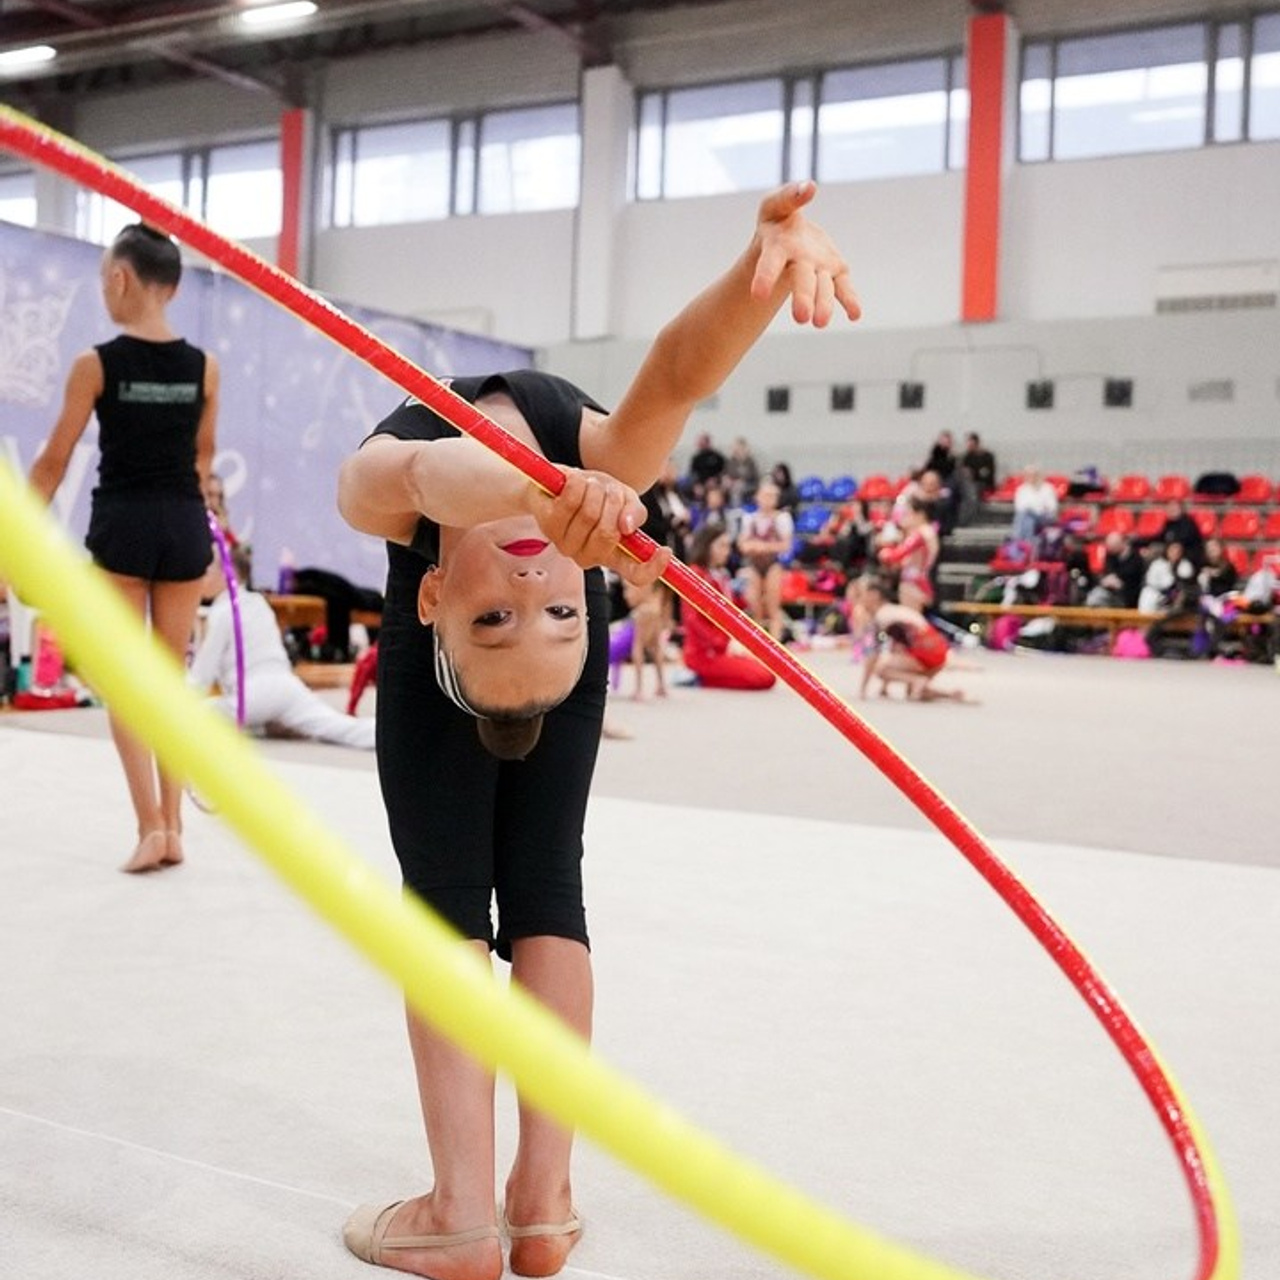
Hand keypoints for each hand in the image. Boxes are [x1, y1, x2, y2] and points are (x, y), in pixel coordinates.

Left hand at [527, 467, 671, 588]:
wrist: (561, 480)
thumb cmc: (597, 494)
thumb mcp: (624, 498)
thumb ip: (634, 511)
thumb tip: (628, 526)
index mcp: (613, 555)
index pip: (635, 574)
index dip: (652, 568)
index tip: (665, 551)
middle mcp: (589, 557)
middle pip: (608, 534)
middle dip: (613, 502)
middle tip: (609, 489)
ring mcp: (566, 545)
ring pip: (589, 515)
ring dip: (595, 489)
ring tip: (590, 482)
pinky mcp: (549, 526)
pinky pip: (570, 502)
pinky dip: (577, 484)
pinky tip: (575, 480)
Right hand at [750, 181, 860, 326]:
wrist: (789, 241)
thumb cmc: (779, 220)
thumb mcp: (775, 204)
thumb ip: (791, 195)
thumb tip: (810, 187)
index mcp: (776, 248)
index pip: (770, 262)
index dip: (765, 277)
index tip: (758, 295)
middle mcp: (796, 263)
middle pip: (800, 279)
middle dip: (802, 297)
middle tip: (802, 318)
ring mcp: (816, 270)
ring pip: (820, 287)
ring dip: (823, 304)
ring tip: (821, 324)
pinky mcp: (835, 272)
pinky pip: (843, 287)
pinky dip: (849, 300)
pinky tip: (855, 314)